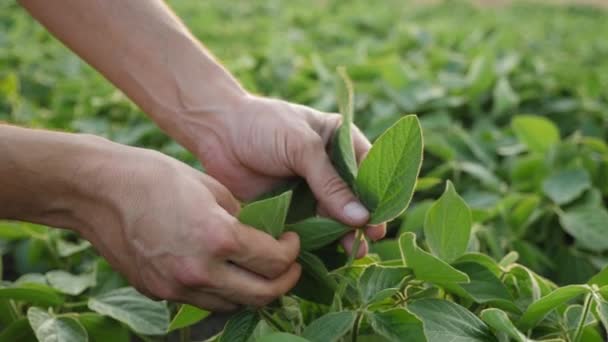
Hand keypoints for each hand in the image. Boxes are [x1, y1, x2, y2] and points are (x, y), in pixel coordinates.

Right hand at [75, 139, 300, 310]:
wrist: (98, 190)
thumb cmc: (155, 177)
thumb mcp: (211, 186)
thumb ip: (241, 218)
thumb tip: (259, 236)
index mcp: (219, 237)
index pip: (274, 262)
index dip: (292, 253)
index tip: (292, 241)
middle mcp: (200, 270)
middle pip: (261, 295)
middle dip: (284, 282)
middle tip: (289, 266)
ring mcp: (177, 287)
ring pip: (233, 305)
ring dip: (253, 291)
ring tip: (258, 271)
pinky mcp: (158, 293)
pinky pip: (203, 301)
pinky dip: (222, 292)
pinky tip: (224, 272)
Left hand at [188, 95, 386, 254]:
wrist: (217, 132)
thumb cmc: (262, 126)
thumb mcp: (301, 147)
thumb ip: (330, 183)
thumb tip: (361, 218)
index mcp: (340, 140)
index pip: (369, 168)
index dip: (377, 193)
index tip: (381, 216)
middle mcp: (330, 166)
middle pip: (355, 196)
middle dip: (363, 217)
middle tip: (371, 238)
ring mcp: (310, 188)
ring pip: (335, 215)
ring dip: (344, 232)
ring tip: (353, 251)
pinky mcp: (291, 206)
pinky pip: (311, 226)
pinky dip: (320, 239)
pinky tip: (329, 252)